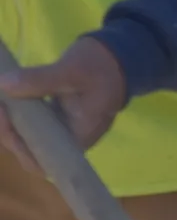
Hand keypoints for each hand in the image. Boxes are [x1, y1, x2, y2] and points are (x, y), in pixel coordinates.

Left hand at [0, 35, 128, 154]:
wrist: (121, 58)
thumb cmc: (101, 67)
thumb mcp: (71, 70)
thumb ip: (39, 79)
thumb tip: (3, 84)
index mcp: (78, 136)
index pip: (43, 161)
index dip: (19, 147)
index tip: (5, 120)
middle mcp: (70, 140)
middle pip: (32, 151)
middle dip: (9, 132)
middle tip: (0, 106)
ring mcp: (64, 130)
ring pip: (30, 138)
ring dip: (11, 124)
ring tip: (1, 102)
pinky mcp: (58, 119)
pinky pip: (33, 125)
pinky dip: (18, 115)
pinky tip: (8, 99)